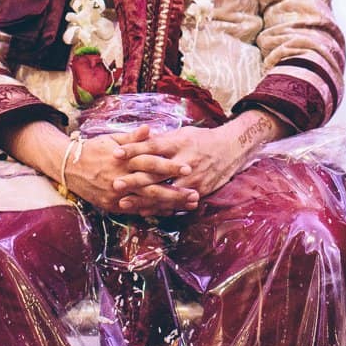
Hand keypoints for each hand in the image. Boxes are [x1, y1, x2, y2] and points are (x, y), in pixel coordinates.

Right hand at [65, 126, 199, 217]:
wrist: (68, 167)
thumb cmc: (92, 149)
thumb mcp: (112, 139)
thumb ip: (133, 138)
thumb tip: (151, 129)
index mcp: (123, 160)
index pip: (150, 163)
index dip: (170, 166)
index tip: (188, 168)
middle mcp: (120, 179)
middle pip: (152, 187)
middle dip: (175, 192)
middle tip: (196, 193)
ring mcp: (116, 195)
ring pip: (146, 202)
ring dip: (169, 205)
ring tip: (188, 205)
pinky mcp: (112, 206)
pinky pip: (135, 210)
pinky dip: (152, 212)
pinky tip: (168, 212)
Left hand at [113, 112, 283, 206]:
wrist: (231, 149)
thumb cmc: (202, 139)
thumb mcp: (182, 133)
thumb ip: (160, 139)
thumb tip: (136, 139)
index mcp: (180, 143)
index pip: (153, 146)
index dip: (134, 149)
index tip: (115, 152)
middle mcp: (185, 161)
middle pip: (156, 172)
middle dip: (134, 179)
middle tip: (114, 184)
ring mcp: (192, 179)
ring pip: (164, 191)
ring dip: (143, 199)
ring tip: (123, 203)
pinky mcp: (198, 191)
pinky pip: (175, 203)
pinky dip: (159, 208)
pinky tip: (144, 211)